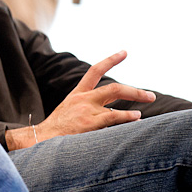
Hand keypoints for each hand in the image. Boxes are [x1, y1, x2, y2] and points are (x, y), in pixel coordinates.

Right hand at [34, 51, 155, 141]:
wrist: (41, 139)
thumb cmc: (56, 132)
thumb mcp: (69, 114)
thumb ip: (86, 111)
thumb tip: (110, 115)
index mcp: (77, 95)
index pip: (94, 72)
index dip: (110, 60)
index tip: (124, 52)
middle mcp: (83, 99)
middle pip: (113, 87)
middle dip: (134, 90)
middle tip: (150, 96)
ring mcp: (87, 109)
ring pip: (115, 95)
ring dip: (136, 97)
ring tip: (149, 100)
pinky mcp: (89, 122)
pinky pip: (114, 116)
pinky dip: (128, 116)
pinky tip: (137, 118)